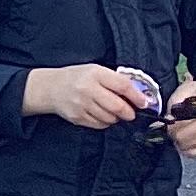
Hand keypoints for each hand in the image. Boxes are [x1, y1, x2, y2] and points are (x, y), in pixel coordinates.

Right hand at [25, 64, 148, 130]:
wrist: (51, 88)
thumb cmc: (77, 78)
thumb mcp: (95, 71)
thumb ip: (115, 80)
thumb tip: (137, 94)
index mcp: (95, 73)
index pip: (122, 86)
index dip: (136, 96)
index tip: (144, 102)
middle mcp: (87, 89)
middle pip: (117, 106)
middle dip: (129, 112)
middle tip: (131, 113)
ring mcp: (81, 105)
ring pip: (109, 118)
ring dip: (116, 117)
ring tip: (113, 112)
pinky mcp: (77, 118)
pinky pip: (99, 125)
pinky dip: (105, 122)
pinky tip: (102, 115)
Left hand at [165, 76, 195, 158]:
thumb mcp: (189, 88)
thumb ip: (176, 101)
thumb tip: (168, 117)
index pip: (180, 123)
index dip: (170, 122)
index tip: (169, 118)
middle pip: (182, 138)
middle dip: (173, 132)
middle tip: (172, 126)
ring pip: (187, 148)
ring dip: (180, 141)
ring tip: (181, 130)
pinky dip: (188, 148)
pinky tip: (187, 138)